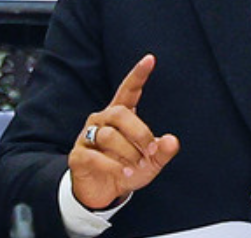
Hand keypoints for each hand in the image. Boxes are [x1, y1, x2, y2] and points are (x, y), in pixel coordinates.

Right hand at [68, 54, 179, 209]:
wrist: (103, 192)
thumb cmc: (128, 169)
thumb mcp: (150, 162)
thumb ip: (162, 151)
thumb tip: (173, 141)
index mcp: (120, 115)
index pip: (128, 89)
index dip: (138, 74)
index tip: (150, 59)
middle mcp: (102, 120)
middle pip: (120, 114)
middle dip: (140, 133)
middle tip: (150, 151)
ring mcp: (87, 136)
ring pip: (109, 136)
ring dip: (127, 154)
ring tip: (135, 167)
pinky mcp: (77, 155)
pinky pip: (95, 156)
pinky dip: (113, 167)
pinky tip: (123, 174)